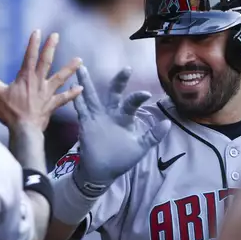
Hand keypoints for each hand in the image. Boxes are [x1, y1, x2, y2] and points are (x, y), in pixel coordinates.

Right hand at [0, 30, 82, 130]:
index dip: (33, 43)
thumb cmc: (10, 112)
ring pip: (60, 78)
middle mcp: (38, 83)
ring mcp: (47, 94)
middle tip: (56, 35)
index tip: (38, 31)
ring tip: (79, 60)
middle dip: (51, 47)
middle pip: (46, 61)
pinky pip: (64, 98)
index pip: (30, 56)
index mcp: (25, 78)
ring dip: (70, 69)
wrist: (24, 130)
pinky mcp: (51, 105)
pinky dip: (72, 94)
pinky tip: (80, 88)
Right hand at [72, 65, 170, 192]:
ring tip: (82, 67)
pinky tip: (73, 87)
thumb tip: (167, 123)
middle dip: (119, 81)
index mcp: (124, 118)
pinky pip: (81, 109)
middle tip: (127, 69)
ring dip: (87, 82)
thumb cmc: (121, 159)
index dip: (138, 98)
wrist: (103, 172)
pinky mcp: (86, 123)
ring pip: (92, 96)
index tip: (147, 94)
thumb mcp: (140, 148)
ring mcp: (97, 117)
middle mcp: (111, 113)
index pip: (131, 103)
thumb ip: (153, 136)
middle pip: (114, 93)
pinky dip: (77, 99)